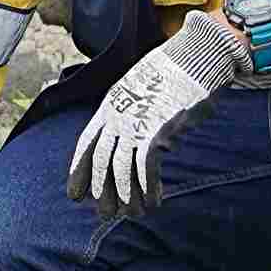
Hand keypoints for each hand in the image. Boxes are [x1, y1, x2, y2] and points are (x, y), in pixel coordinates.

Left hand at [65, 9, 244, 217]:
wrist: (195, 57)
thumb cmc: (173, 73)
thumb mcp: (140, 89)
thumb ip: (131, 112)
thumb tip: (131, 137)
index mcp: (110, 105)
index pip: (86, 143)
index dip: (79, 171)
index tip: (76, 195)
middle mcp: (117, 115)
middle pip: (101, 161)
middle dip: (102, 191)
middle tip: (104, 214)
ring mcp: (135, 122)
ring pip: (121, 169)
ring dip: (127, 196)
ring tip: (134, 213)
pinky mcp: (156, 129)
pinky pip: (146, 168)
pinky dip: (148, 188)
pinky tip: (154, 201)